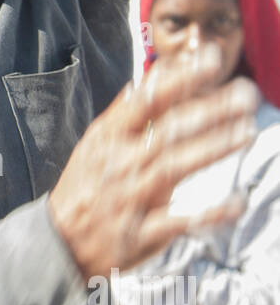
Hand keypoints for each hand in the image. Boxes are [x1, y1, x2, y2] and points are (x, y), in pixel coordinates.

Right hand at [47, 45, 258, 282]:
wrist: (57, 245)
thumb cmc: (83, 188)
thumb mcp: (94, 144)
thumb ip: (124, 112)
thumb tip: (148, 77)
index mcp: (109, 139)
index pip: (147, 101)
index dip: (181, 78)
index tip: (213, 59)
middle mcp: (121, 164)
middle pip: (168, 131)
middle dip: (209, 110)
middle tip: (246, 92)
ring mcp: (131, 199)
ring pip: (175, 168)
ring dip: (213, 149)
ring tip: (247, 132)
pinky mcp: (141, 234)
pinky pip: (180, 221)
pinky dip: (209, 213)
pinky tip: (238, 202)